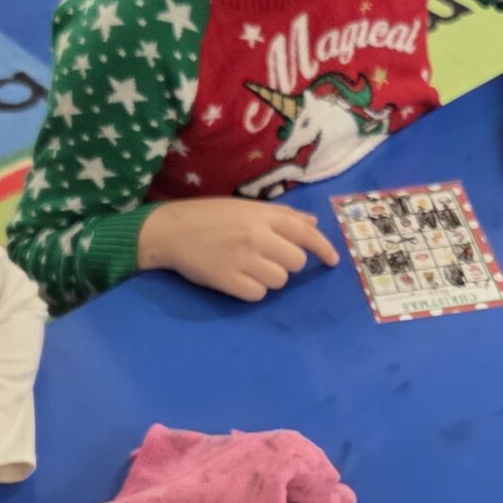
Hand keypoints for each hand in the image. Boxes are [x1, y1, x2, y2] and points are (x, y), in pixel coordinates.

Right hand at [137, 196, 337, 301]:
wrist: (170, 231)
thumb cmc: (208, 216)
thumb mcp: (245, 207)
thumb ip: (281, 215)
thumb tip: (313, 222)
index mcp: (262, 216)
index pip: (305, 233)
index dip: (324, 249)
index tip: (333, 261)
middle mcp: (256, 237)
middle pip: (296, 262)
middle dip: (287, 263)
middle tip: (267, 257)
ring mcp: (243, 259)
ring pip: (279, 281)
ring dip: (270, 278)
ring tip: (249, 267)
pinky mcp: (228, 281)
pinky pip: (258, 295)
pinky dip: (252, 291)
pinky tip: (238, 279)